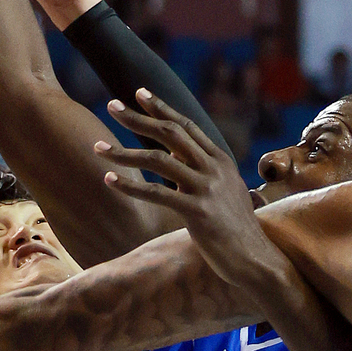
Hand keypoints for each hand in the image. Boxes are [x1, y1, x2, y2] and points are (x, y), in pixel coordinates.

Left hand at [98, 89, 275, 290]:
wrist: (253, 257)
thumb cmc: (233, 227)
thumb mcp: (223, 189)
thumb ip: (201, 169)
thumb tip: (173, 155)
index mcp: (220, 159)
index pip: (186, 125)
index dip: (162, 108)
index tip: (139, 93)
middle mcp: (214, 167)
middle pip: (170, 133)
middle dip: (138, 118)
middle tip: (111, 105)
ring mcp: (207, 188)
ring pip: (158, 160)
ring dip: (124, 153)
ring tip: (97, 148)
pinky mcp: (198, 211)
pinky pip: (157, 193)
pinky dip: (131, 186)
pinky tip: (109, 180)